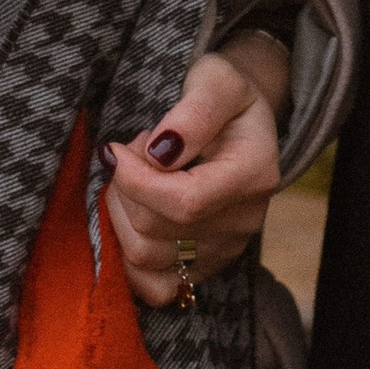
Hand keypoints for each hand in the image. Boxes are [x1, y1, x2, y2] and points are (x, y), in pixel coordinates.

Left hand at [102, 44, 288, 310]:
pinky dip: (128, 258)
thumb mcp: (216, 81)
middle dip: (126, 188)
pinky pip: (154, 286)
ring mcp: (224, 251)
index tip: (115, 150)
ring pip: (145, 257)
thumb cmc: (225, 96)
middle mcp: (244, 222)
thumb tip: (160, 152)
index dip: (135, 181)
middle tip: (134, 151)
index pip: (185, 202)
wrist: (242, 124)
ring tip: (138, 177)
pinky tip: (131, 216)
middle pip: (156, 229)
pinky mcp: (204, 269)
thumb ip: (194, 112)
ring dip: (122, 214)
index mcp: (254, 175)